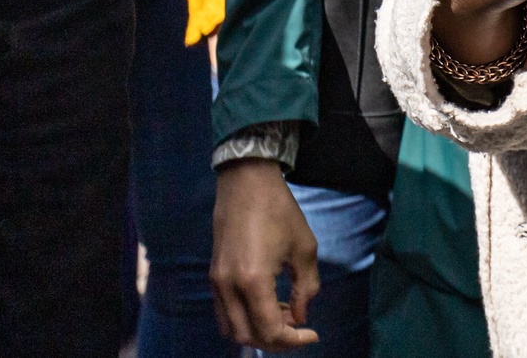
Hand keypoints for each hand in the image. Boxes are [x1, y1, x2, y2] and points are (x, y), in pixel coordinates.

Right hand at [211, 159, 318, 348]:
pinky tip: (268, 304)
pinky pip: (225, 313)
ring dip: (259, 331)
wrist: (246, 184)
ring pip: (232, 328)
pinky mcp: (213, 276)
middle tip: (300, 328)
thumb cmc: (280, 211)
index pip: (269, 330)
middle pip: (247, 336)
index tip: (313, 335)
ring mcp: (216, 283)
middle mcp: (228, 288)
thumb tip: (301, 317)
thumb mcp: (305, 248)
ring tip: (286, 314)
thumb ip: (306, 288)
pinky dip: (245, 319)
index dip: (292, 340)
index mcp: (253, 281)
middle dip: (276, 340)